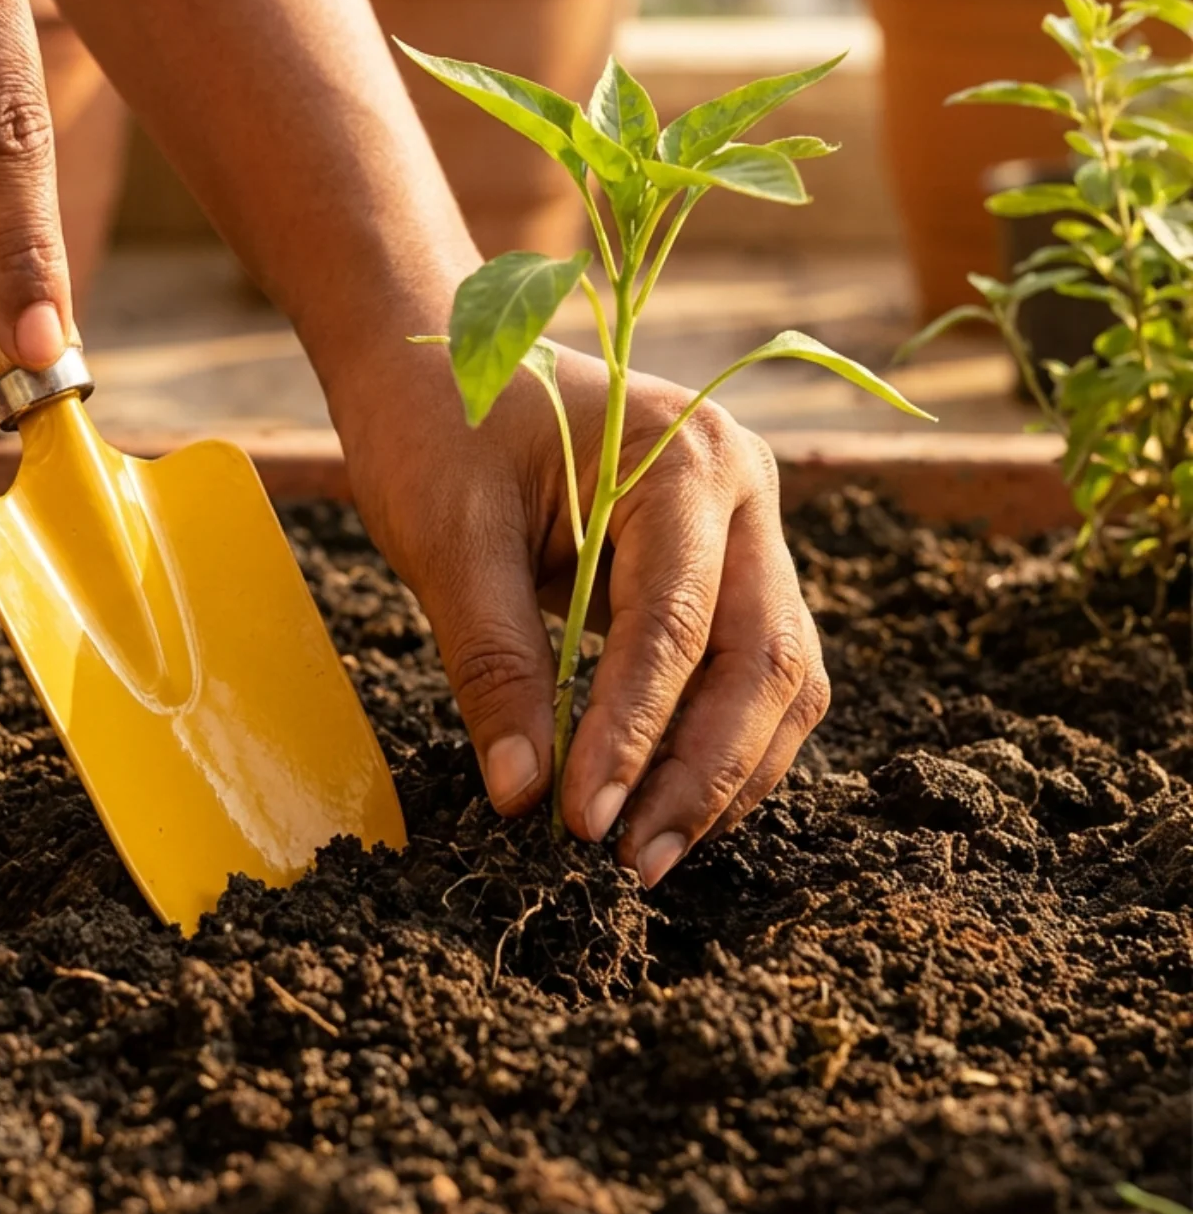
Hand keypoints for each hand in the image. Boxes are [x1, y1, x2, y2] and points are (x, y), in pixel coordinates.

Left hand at [330, 340, 829, 886]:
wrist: (440, 351)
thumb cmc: (437, 422)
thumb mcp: (449, 537)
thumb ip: (493, 662)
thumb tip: (523, 796)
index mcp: (685, 457)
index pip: (676, 622)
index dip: (634, 732)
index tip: (582, 820)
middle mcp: (742, 487)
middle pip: (762, 656)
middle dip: (703, 772)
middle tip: (632, 862)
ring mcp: (743, 523)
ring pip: (777, 672)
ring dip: (725, 771)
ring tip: (648, 852)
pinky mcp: (721, 562)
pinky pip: (747, 663)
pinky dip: (717, 738)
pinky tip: (663, 797)